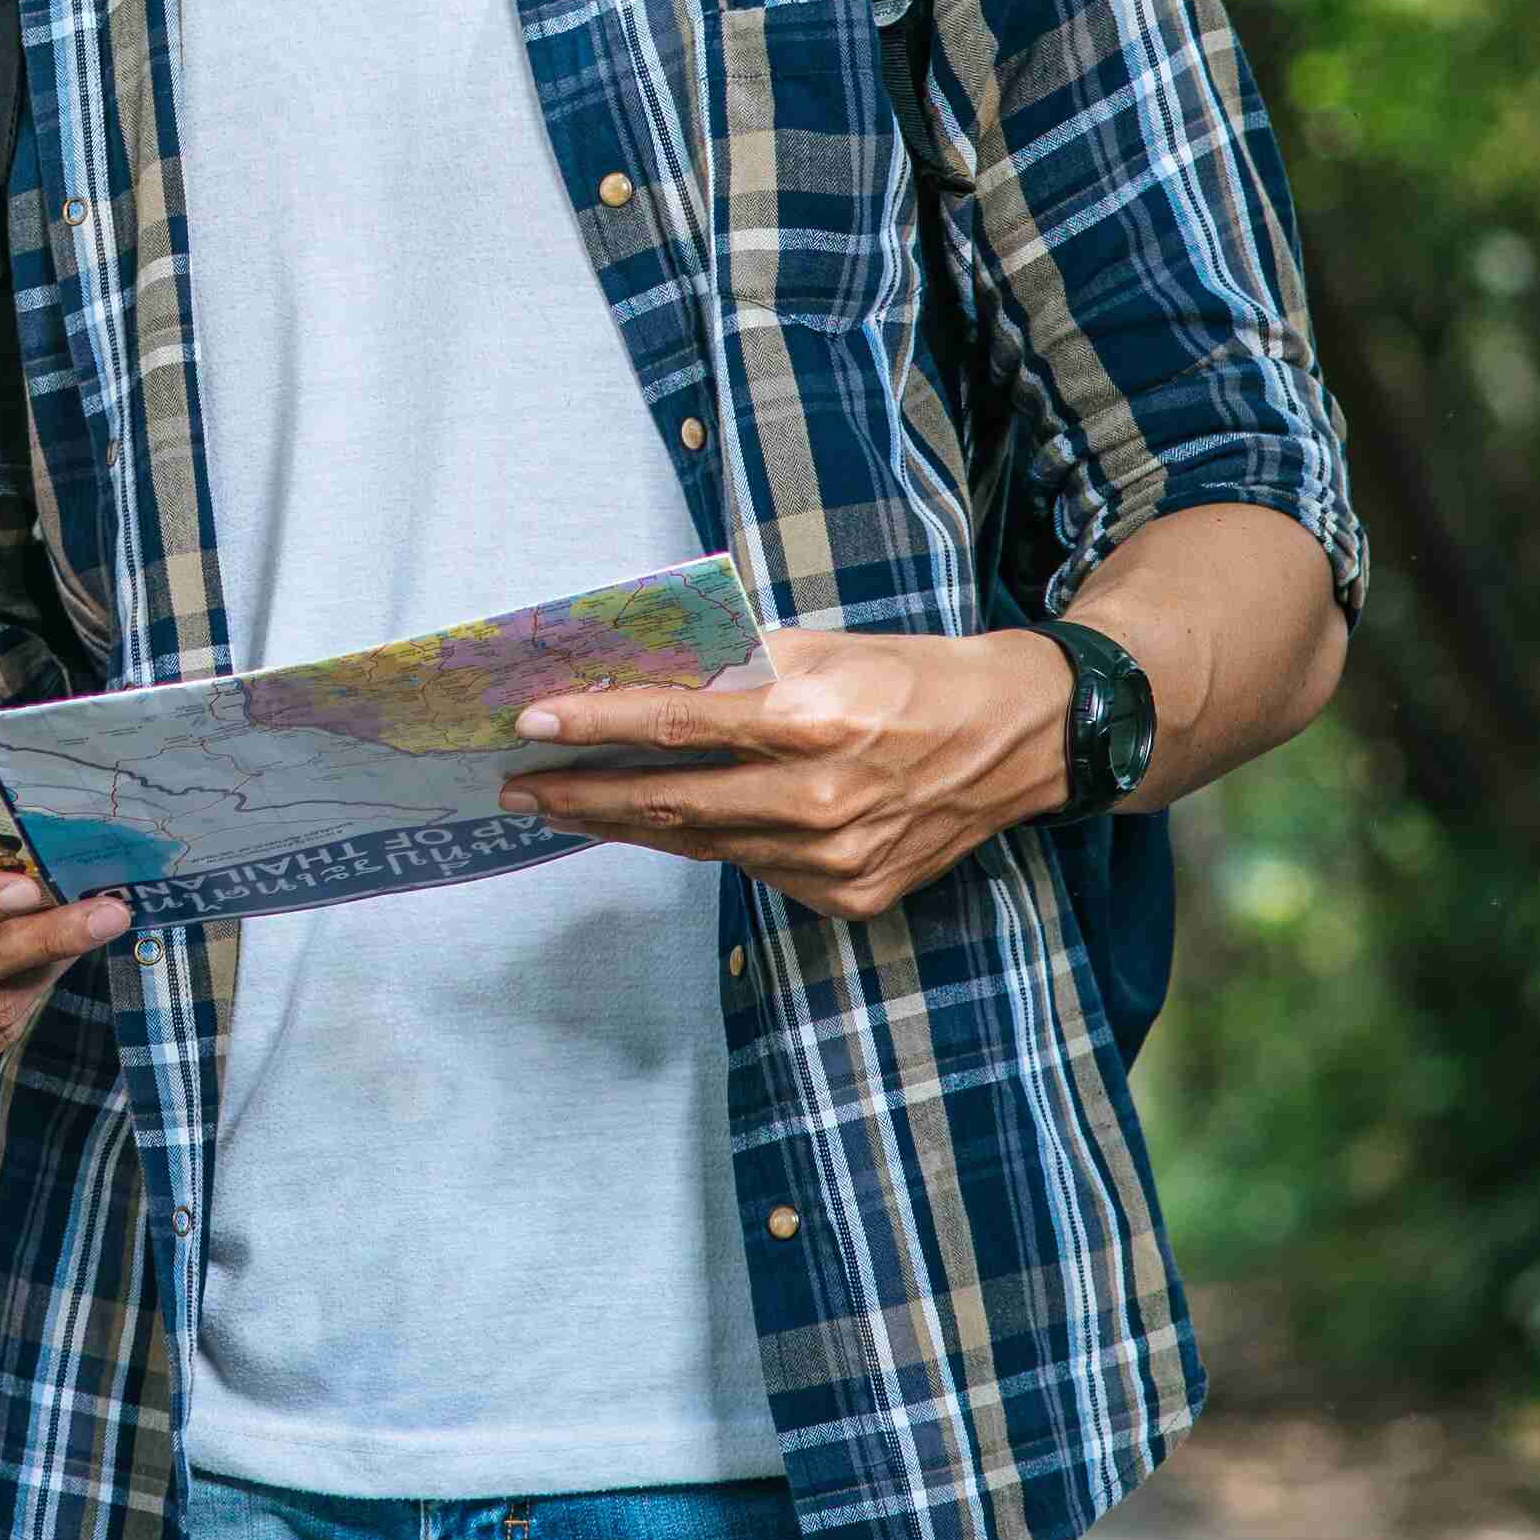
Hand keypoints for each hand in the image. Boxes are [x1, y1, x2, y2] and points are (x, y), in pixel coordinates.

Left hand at [502, 627, 1068, 919]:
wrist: (1019, 740)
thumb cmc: (913, 677)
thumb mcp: (824, 645)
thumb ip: (734, 664)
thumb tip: (640, 670)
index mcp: (813, 719)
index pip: (676, 723)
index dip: (595, 724)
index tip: (531, 723)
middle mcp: (820, 798)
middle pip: (670, 801)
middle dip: (583, 794)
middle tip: (521, 785)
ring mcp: (834, 858)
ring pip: (703, 843)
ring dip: (629, 823)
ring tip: (570, 804)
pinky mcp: (848, 894)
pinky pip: (753, 869)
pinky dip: (710, 842)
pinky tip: (675, 822)